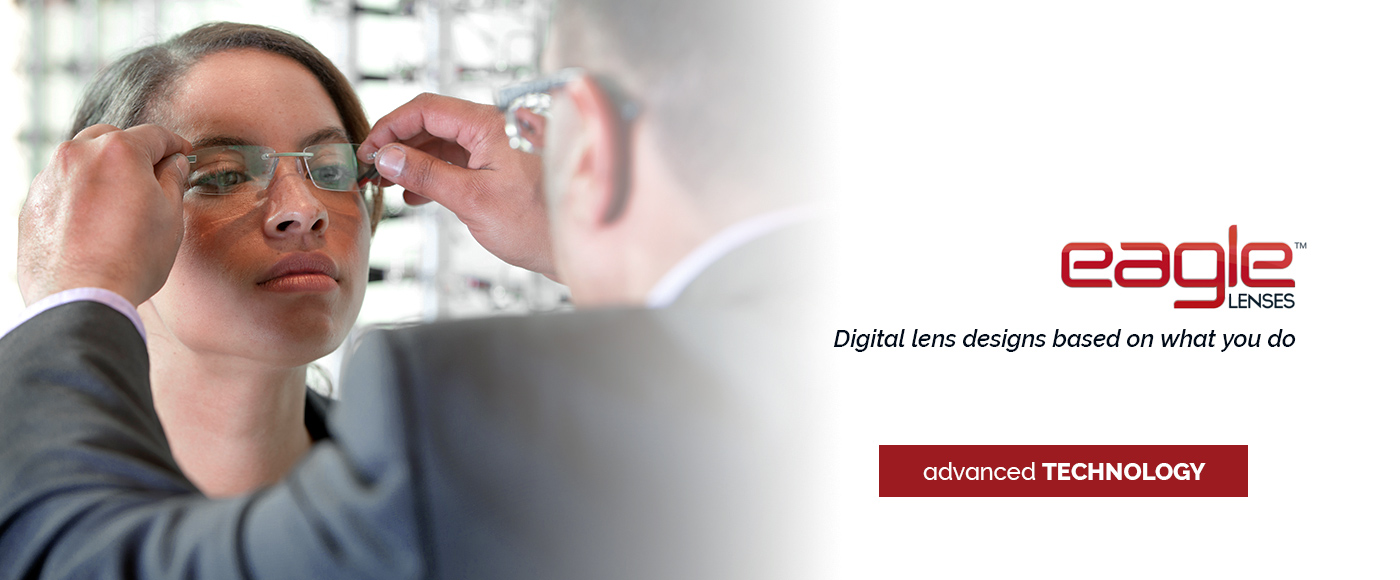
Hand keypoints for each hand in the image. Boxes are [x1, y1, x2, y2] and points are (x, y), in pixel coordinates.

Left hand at [18, 124, 190, 306]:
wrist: (82, 297)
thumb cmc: (132, 259)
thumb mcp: (171, 217)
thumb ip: (173, 181)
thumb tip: (174, 165)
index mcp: (118, 152)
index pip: (154, 135)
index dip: (175, 145)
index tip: (183, 155)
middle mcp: (78, 155)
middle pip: (111, 138)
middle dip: (134, 151)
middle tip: (152, 176)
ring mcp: (49, 178)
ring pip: (81, 159)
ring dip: (102, 170)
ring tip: (119, 200)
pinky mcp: (32, 203)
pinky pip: (61, 186)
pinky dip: (79, 193)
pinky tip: (95, 220)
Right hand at [359, 93, 554, 277]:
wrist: (573, 247)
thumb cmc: (536, 224)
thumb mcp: (472, 200)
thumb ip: (427, 175)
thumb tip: (386, 156)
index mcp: (491, 124)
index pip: (427, 109)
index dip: (390, 126)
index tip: (367, 150)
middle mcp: (495, 128)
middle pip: (433, 123)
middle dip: (399, 144)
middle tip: (372, 169)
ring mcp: (497, 147)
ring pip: (442, 143)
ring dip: (414, 161)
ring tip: (389, 184)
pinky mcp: (498, 167)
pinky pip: (457, 161)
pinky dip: (434, 174)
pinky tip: (416, 195)